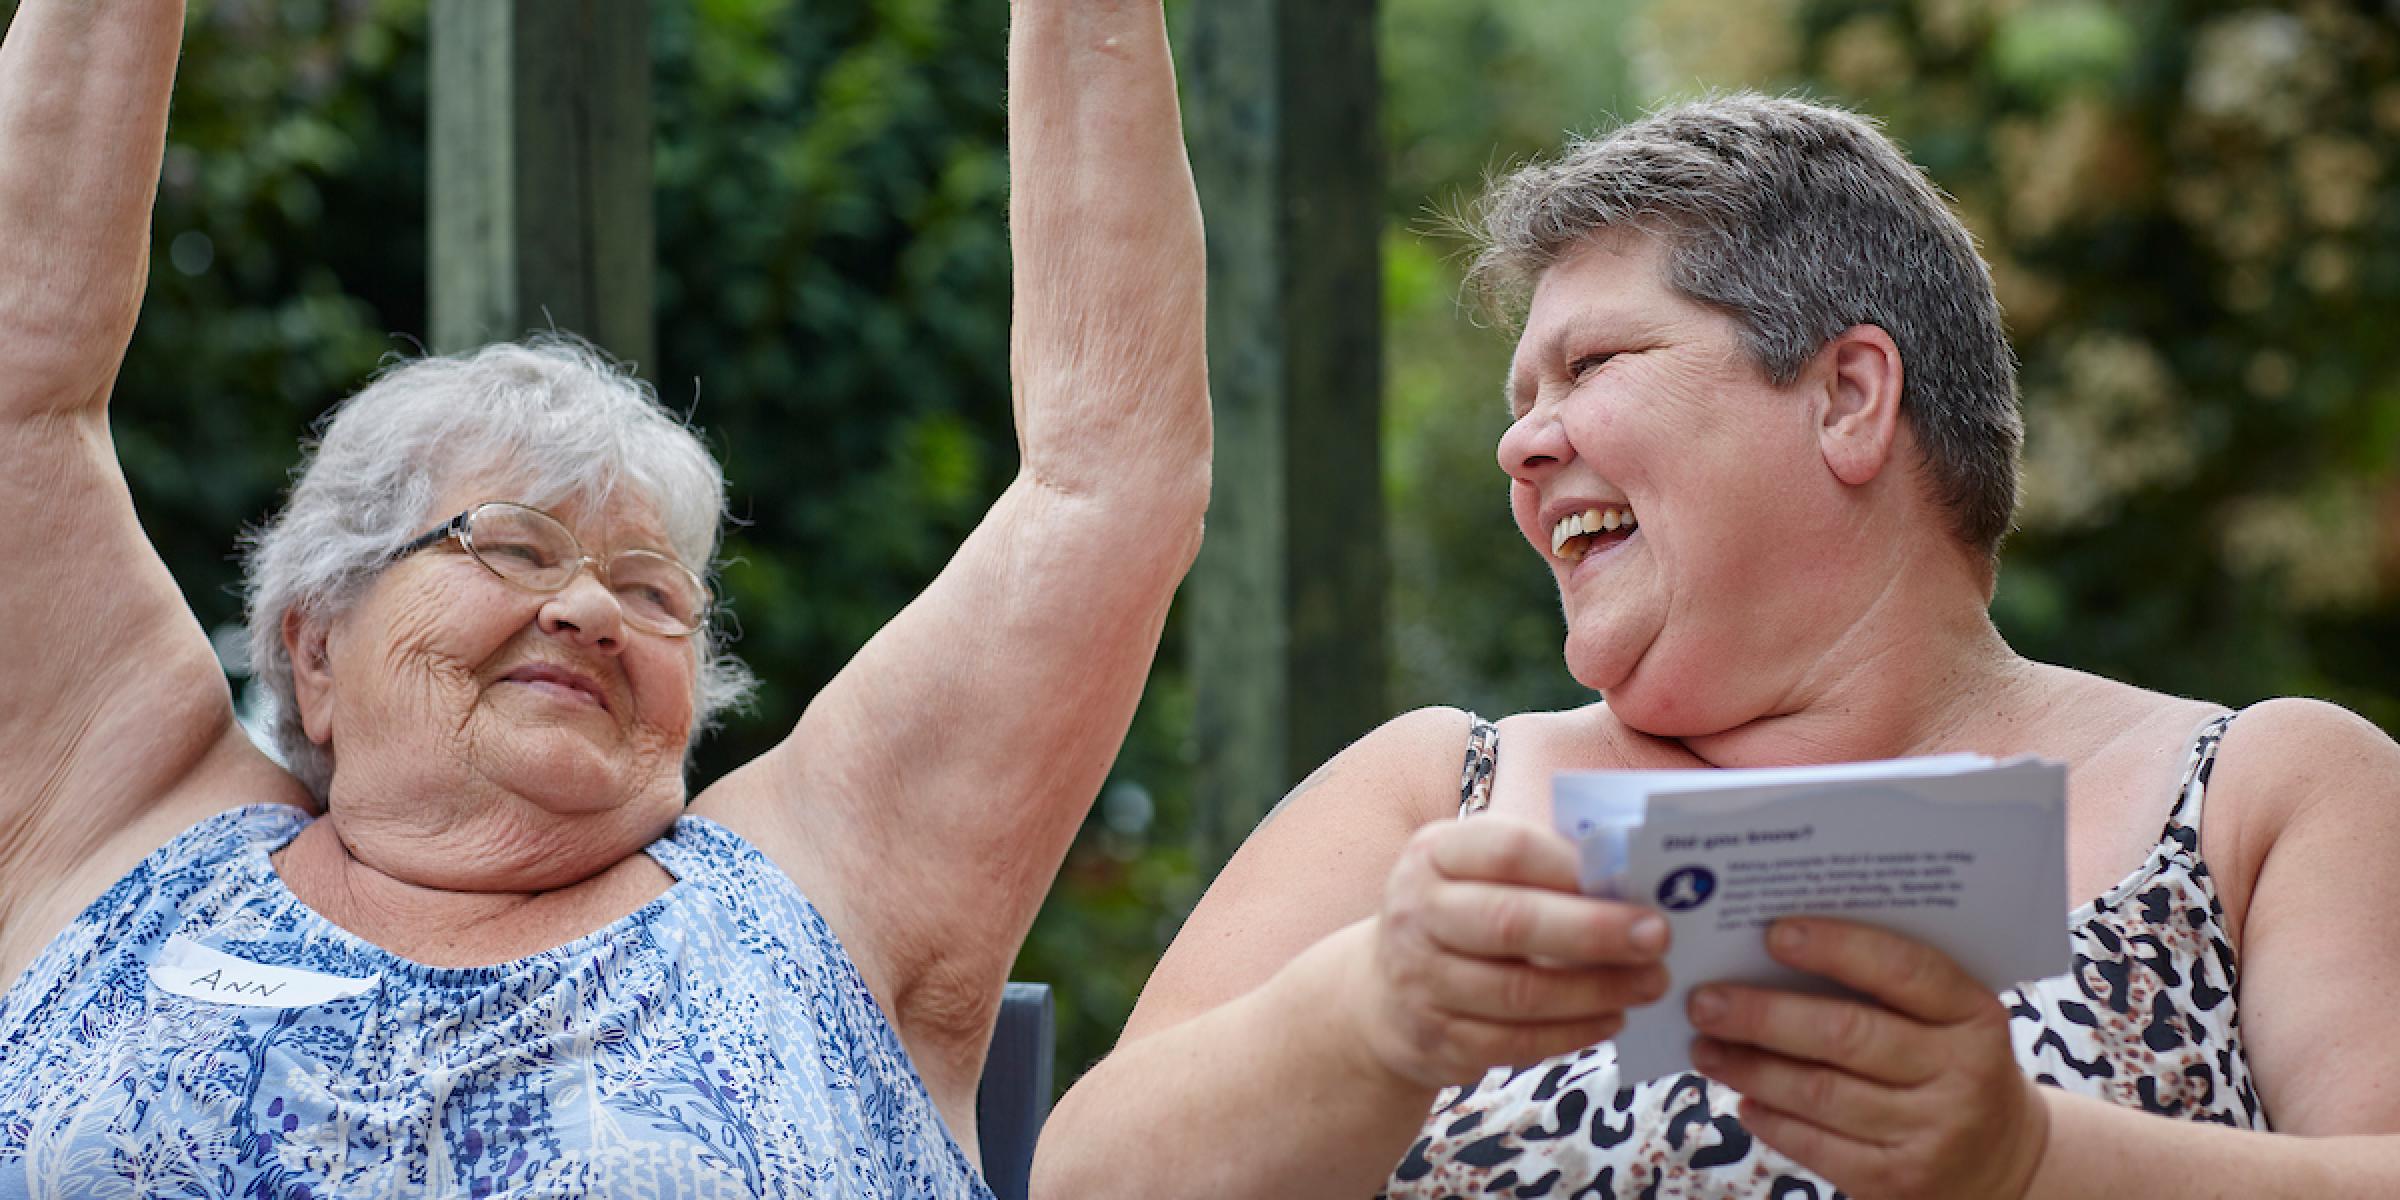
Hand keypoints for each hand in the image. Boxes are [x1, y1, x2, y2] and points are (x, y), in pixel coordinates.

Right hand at [1348, 816, 1671, 1089]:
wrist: (1380, 997)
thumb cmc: (1458, 918)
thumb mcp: (1475, 873)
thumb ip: (1540, 866)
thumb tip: (1633, 874)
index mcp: (1432, 855)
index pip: (1507, 849)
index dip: (1573, 866)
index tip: (1634, 880)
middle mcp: (1416, 913)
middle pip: (1513, 922)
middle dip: (1596, 931)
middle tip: (1658, 937)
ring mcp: (1421, 982)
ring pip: (1521, 992)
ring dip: (1597, 990)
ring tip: (1651, 983)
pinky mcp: (1437, 1040)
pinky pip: (1516, 1042)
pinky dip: (1574, 1033)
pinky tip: (1613, 1019)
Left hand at [1684, 917, 2047, 1199]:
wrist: (2003, 1160)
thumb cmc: (1951, 1066)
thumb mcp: (1948, 1019)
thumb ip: (1884, 984)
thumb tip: (1772, 950)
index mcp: (1974, 1014)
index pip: (1904, 970)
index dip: (1837, 948)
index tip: (1773, 933)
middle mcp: (1961, 1074)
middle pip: (1846, 1035)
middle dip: (1764, 1016)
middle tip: (1705, 1001)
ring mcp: (1931, 1133)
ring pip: (1820, 1093)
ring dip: (1751, 1069)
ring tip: (1706, 1048)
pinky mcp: (1898, 1181)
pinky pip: (1818, 1147)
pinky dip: (1771, 1121)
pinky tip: (1743, 1098)